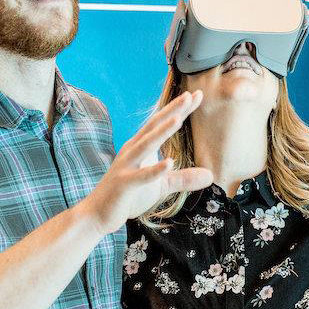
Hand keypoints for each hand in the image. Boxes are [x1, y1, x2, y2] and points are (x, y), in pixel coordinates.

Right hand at [80, 91, 212, 233]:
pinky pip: (141, 176)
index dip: (179, 109)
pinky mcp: (123, 184)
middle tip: (191, 95)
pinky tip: (169, 162)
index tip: (197, 94)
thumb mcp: (161, 186)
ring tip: (178, 118)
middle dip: (172, 110)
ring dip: (162, 131)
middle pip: (154, 126)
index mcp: (140, 146)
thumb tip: (211, 175)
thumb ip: (183, 178)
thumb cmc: (128, 196)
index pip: (162, 123)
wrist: (97, 214)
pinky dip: (155, 170)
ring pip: (146, 144)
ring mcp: (126, 166)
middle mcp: (132, 150)